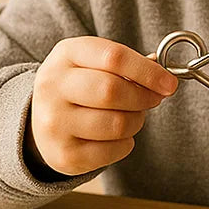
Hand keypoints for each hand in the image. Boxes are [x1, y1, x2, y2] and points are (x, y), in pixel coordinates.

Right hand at [29, 37, 177, 176]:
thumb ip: (126, 65)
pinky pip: (113, 151)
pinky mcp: (63, 154)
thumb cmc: (78, 85)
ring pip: (117, 124)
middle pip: (113, 91)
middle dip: (143, 97)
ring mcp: (54, 122)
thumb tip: (162, 75)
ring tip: (131, 116)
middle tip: (153, 99)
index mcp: (66, 54)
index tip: (169, 83)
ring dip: (137, 121)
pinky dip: (125, 143)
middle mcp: (53, 86)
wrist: (39, 120)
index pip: (113, 57)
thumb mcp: (93, 62)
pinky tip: (116, 136)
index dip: (148, 71)